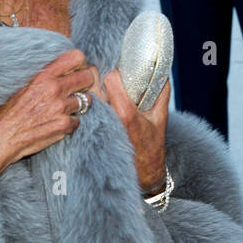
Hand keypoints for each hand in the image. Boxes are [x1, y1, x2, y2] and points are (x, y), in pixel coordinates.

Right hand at [0, 49, 97, 175]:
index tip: (75, 71)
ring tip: (63, 109)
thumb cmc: (6, 110)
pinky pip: (78, 120)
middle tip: (76, 90)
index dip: (80, 64)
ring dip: (78, 104)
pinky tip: (56, 123)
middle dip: (84, 83)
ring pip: (86, 100)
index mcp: (43, 74)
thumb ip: (42, 74)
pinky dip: (70, 123)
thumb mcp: (21, 83)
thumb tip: (60, 67)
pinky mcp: (63, 125)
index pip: (76, 57)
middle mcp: (54, 88)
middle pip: (87, 77)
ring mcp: (60, 107)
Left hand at [94, 70, 169, 193]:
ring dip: (86, 89)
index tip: (114, 68)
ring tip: (89, 85)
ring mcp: (96, 128)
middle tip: (96, 70)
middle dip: (93, 75)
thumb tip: (160, 73)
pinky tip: (85, 102)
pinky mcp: (89, 135)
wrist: (143, 173)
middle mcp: (108, 119)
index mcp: (126, 113)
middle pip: (92, 86)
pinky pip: (81, 113)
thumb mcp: (161, 117)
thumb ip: (161, 93)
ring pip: (84, 99)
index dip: (112, 69)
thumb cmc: (152, 146)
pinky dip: (82, 105)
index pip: (110, 79)